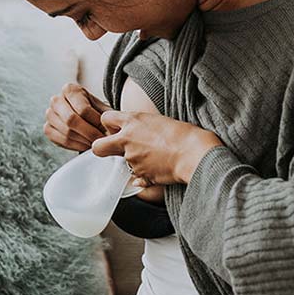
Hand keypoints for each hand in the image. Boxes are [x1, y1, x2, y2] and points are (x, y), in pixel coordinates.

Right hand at [43, 82, 111, 151]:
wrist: (84, 115)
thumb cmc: (95, 110)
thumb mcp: (102, 108)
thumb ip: (107, 117)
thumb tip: (111, 131)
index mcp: (70, 89)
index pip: (83, 109)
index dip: (96, 123)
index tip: (107, 131)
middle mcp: (56, 100)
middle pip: (71, 120)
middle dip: (89, 133)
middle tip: (101, 141)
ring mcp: (50, 114)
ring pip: (66, 132)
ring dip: (84, 141)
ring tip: (96, 143)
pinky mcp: (47, 128)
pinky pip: (61, 141)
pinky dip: (76, 146)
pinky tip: (86, 145)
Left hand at [91, 110, 222, 186]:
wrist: (195, 153)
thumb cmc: (183, 134)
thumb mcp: (158, 120)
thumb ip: (140, 126)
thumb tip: (133, 133)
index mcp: (133, 121)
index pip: (105, 119)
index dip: (109, 125)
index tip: (117, 129)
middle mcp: (127, 140)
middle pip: (98, 146)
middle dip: (103, 148)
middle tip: (116, 148)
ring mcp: (132, 159)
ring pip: (122, 161)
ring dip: (133, 160)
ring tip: (154, 157)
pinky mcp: (140, 174)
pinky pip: (136, 175)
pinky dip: (144, 173)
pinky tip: (159, 167)